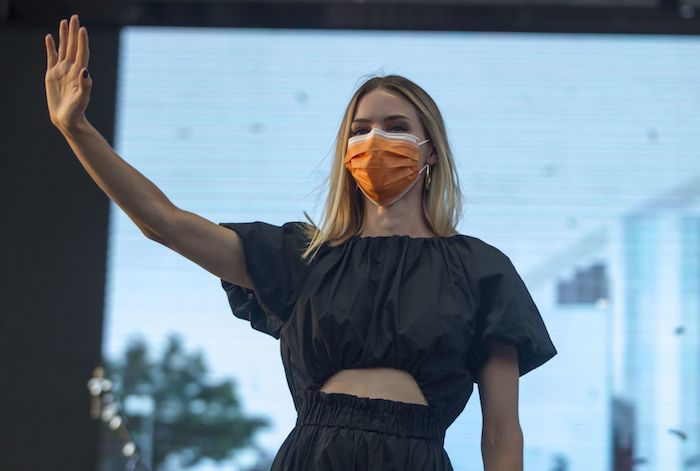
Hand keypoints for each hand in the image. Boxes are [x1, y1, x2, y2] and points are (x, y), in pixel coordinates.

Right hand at [44, 14, 91, 131]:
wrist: (67, 119)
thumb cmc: (76, 111)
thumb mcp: (82, 99)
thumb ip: (85, 85)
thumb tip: (85, 71)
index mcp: (80, 73)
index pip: (82, 53)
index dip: (82, 41)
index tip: (82, 29)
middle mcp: (72, 69)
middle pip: (73, 47)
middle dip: (73, 32)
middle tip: (74, 17)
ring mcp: (62, 71)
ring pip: (63, 49)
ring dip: (64, 36)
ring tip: (63, 22)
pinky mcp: (52, 74)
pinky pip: (51, 57)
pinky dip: (51, 47)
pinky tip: (50, 38)